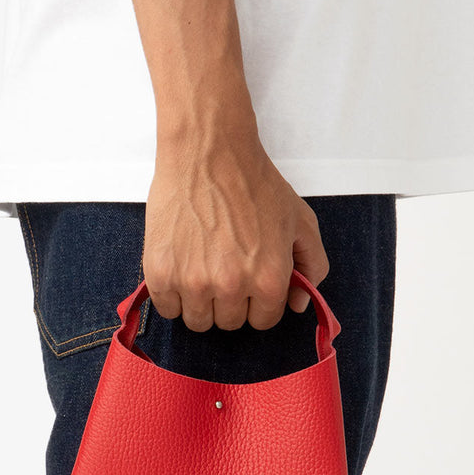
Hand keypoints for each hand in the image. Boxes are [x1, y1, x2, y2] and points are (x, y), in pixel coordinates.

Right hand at [142, 122, 329, 331]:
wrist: (208, 151)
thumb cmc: (253, 182)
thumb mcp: (300, 220)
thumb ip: (312, 266)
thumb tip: (297, 305)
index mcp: (268, 279)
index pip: (263, 320)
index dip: (258, 300)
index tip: (249, 279)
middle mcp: (231, 286)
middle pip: (229, 323)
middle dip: (230, 301)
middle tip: (224, 266)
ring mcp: (192, 282)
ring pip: (197, 321)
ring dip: (201, 302)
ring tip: (201, 266)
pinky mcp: (160, 272)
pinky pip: (167, 309)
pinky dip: (172, 296)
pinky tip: (181, 267)